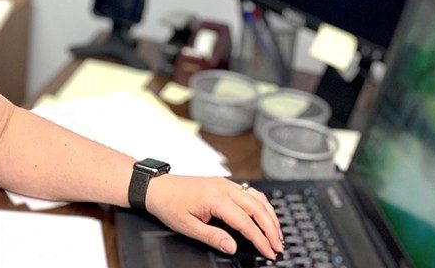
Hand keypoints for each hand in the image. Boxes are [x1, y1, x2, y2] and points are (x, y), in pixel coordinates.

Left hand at [145, 175, 283, 259]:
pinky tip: (265, 215)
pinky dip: (261, 205)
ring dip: (270, 216)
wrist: (157, 187)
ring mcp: (225, 183)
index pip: (245, 222)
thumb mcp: (187, 226)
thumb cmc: (169, 204)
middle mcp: (223, 187)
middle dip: (271, 228)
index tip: (269, 252)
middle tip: (278, 246)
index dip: (260, 239)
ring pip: (257, 198)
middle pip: (257, 208)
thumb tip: (233, 247)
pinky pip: (249, 192)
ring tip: (276, 234)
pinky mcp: (223, 183)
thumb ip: (213, 237)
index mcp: (215, 198)